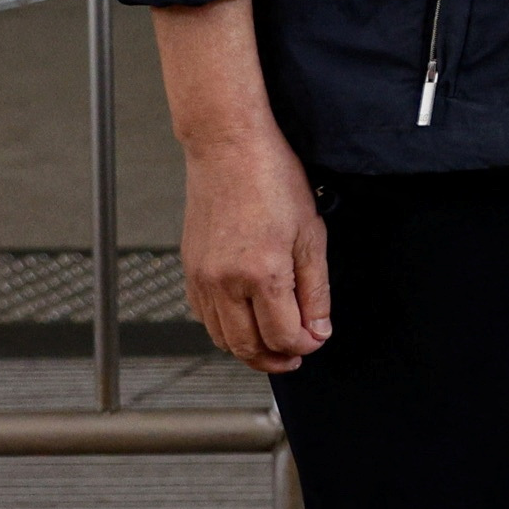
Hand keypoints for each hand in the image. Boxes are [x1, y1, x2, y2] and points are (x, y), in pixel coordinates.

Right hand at [179, 119, 331, 371]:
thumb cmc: (273, 179)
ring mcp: (202, 277)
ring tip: (273, 345)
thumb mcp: (311, 235)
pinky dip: (225, 329)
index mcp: (261, 273)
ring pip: (222, 338)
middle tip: (296, 357)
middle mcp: (224, 282)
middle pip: (247, 347)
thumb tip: (318, 330)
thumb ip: (315, 291)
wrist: (229, 148)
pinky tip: (245, 321)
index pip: (283, 336)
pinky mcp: (190, 269)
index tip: (317, 339)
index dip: (305, 346)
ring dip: (249, 350)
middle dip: (275, 359)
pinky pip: (204, 316)